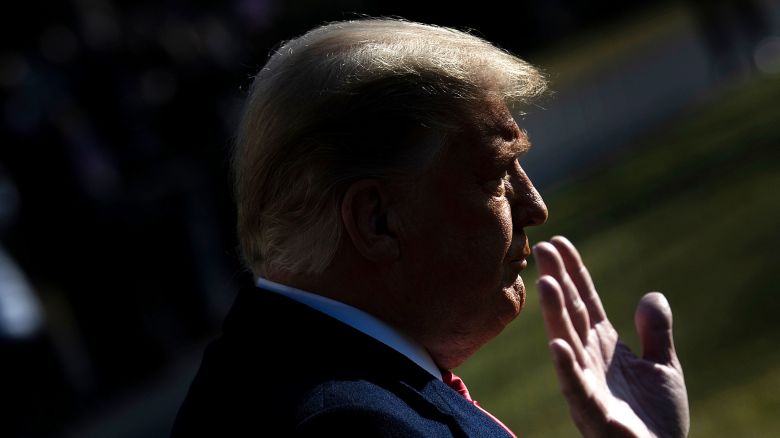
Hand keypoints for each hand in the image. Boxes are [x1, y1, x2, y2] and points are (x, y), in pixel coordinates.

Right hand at [532, 236, 688, 437]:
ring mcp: (587, 384)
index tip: (560, 243)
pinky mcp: (592, 412)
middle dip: (558, 282)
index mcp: (604, 346)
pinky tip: (557, 343)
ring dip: (555, 314)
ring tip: (547, 283)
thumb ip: (656, 332)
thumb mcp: (664, 367)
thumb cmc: (656, 420)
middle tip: (543, 250)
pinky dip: (566, 365)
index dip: (574, 272)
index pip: (585, 302)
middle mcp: (589, 359)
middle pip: (570, 313)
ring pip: (567, 342)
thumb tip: (651, 295)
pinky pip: (576, 386)